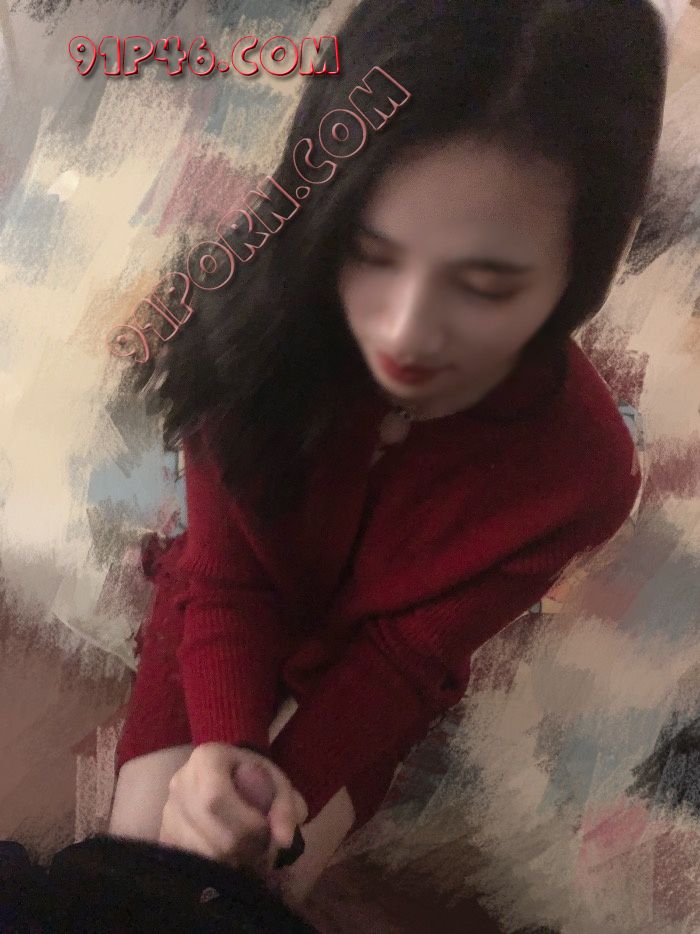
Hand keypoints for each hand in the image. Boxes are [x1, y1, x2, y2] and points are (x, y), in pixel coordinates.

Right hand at [158, 742, 307, 877]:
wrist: (227, 776)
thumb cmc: (254, 778)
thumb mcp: (277, 782)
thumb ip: (284, 807)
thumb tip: (283, 840)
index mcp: (206, 758)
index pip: (216, 799)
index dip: (244, 824)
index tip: (266, 832)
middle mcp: (180, 782)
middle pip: (209, 830)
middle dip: (242, 848)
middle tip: (261, 850)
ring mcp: (168, 811)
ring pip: (199, 852)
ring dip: (230, 862)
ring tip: (247, 854)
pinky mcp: (164, 836)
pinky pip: (190, 862)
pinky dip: (214, 867)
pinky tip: (229, 859)